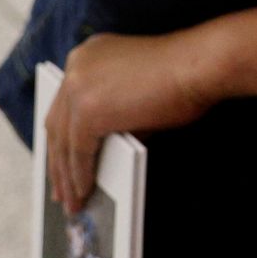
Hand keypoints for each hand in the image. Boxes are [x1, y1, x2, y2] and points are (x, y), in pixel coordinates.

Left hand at [45, 28, 220, 213]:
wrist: (199, 65)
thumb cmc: (183, 76)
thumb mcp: (136, 92)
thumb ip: (113, 116)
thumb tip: (98, 154)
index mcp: (86, 55)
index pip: (63, 104)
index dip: (60, 136)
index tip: (58, 160)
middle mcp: (75, 66)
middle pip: (56, 124)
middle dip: (57, 161)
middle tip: (60, 190)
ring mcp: (78, 86)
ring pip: (63, 141)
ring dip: (67, 176)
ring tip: (73, 201)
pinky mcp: (87, 110)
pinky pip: (78, 152)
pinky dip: (81, 175)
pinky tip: (86, 190)